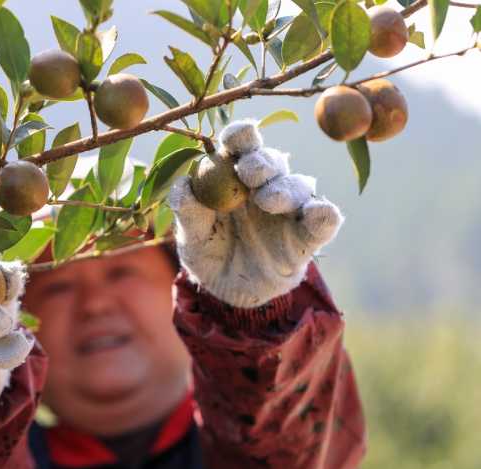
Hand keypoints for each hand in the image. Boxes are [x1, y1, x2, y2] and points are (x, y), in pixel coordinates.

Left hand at [168, 119, 343, 308]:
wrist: (229, 292)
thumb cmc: (208, 254)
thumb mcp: (191, 240)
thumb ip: (189, 215)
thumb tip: (183, 186)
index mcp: (234, 176)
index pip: (240, 146)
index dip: (241, 136)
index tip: (237, 136)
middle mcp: (265, 185)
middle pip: (270, 162)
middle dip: (261, 163)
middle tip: (249, 173)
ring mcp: (289, 208)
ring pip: (298, 186)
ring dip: (286, 189)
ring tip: (269, 201)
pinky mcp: (307, 236)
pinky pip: (322, 222)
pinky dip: (324, 216)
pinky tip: (319, 214)